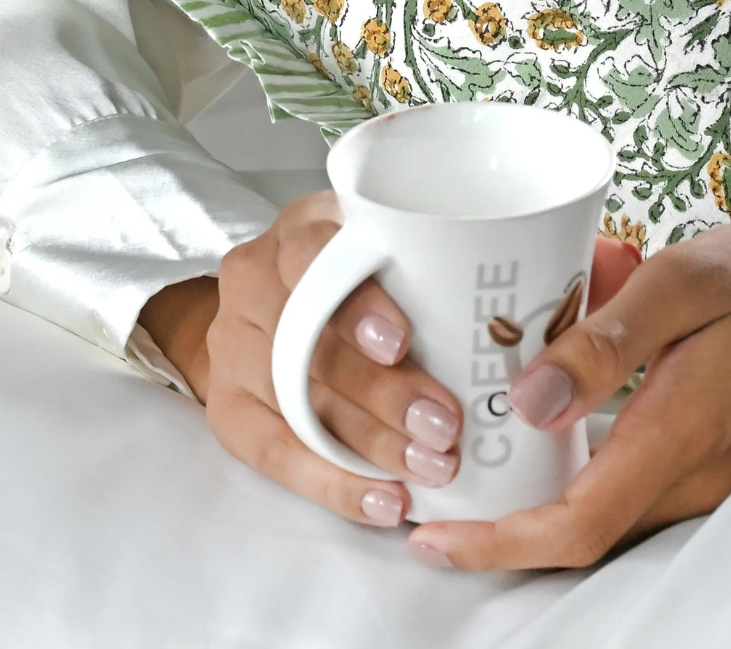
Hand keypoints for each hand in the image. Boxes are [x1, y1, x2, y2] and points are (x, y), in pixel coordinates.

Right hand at [139, 192, 467, 527]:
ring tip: (430, 469)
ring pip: (299, 402)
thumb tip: (504, 321)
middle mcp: (254, 279)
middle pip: (312, 342)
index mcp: (300, 229)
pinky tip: (383, 501)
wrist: (266, 313)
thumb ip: (422, 268)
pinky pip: (275, 454)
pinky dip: (334, 483)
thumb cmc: (351, 279)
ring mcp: (232, 344)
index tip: (403, 342)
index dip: (358, 303)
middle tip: (445, 427)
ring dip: (371, 444)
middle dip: (384, 393)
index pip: (314, 255)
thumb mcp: (381, 252)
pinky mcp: (226, 405)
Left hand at [406, 195, 730, 571]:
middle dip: (502, 521)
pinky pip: (635, 471)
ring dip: (539, 485)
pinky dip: (581, 454)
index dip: (499, 545)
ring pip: (607, 500)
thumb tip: (529, 400)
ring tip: (473, 439)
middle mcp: (699, 473)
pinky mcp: (721, 449)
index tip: (433, 537)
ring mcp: (715, 470)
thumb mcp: (691, 279)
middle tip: (430, 483)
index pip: (577, 527)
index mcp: (687, 435)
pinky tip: (551, 395)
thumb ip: (608, 340)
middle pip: (583, 529)